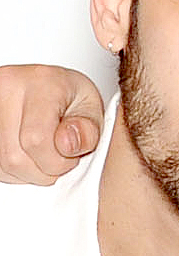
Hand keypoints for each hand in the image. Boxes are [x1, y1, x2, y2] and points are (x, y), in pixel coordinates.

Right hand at [0, 64, 103, 183]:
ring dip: (26, 171)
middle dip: (42, 170)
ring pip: (2, 164)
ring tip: (42, 153)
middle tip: (57, 157)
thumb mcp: (92, 110)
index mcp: (40, 83)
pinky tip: (26, 153)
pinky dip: (11, 169)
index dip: (56, 162)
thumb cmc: (71, 97)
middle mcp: (5, 88)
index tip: (69, 157)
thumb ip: (87, 131)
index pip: (36, 140)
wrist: (49, 87)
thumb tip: (67, 145)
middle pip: (14, 156)